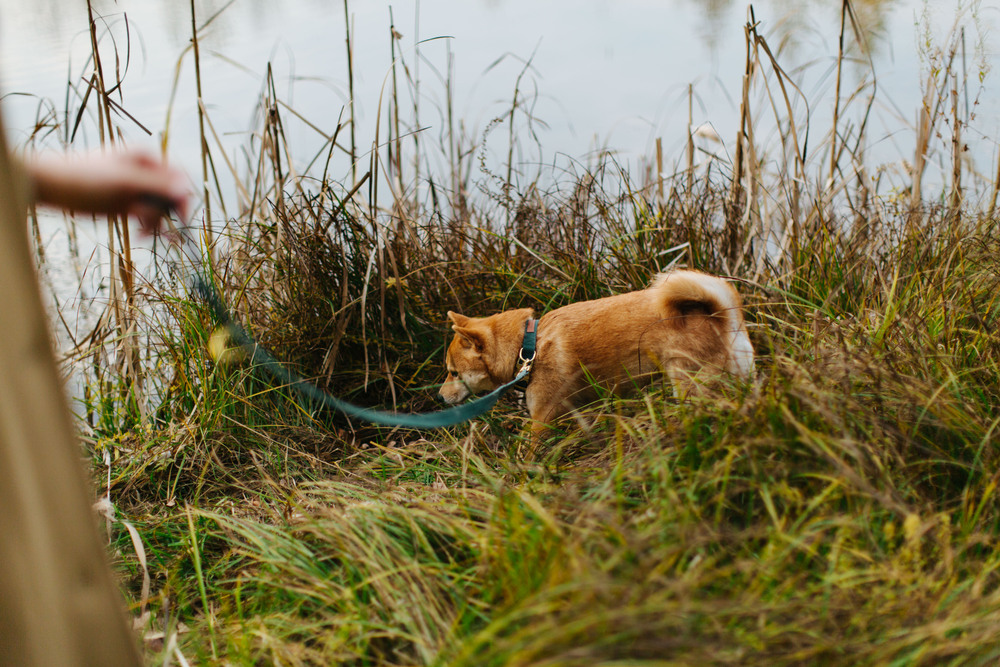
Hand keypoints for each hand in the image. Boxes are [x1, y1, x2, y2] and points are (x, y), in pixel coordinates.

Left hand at [26, 151, 191, 236]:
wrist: (51, 186)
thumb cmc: (86, 179)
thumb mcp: (125, 182)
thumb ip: (158, 185)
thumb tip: (186, 190)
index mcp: (147, 158)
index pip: (179, 178)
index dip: (183, 199)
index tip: (181, 221)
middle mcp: (144, 171)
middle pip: (170, 194)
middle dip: (167, 214)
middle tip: (161, 234)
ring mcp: (135, 187)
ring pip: (158, 207)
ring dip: (155, 223)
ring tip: (142, 234)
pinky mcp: (125, 201)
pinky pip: (145, 214)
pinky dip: (145, 225)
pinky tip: (138, 233)